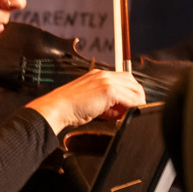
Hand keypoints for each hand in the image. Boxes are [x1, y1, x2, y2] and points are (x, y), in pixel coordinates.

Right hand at [28, 68, 146, 133]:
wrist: (58, 108)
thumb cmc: (69, 108)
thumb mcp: (91, 101)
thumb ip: (106, 103)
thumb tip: (119, 110)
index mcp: (98, 75)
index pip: (123, 79)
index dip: (128, 93)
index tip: (125, 107)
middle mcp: (103, 75)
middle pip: (132, 81)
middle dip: (135, 97)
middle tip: (128, 112)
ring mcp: (107, 81)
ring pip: (134, 89)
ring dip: (134, 103)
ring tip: (123, 115)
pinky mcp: (109, 90)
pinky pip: (130, 99)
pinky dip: (131, 108)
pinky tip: (121, 116)